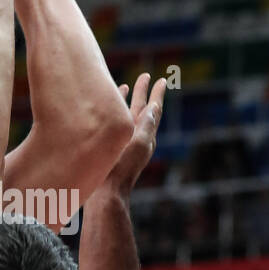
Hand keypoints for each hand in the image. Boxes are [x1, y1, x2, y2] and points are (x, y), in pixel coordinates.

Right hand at [103, 73, 166, 193]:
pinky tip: (106, 109)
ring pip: (126, 115)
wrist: (106, 193)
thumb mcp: (137, 144)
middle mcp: (135, 137)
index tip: (162, 79)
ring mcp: (123, 142)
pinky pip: (115, 123)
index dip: (157, 94)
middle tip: (145, 76)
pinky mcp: (111, 146)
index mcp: (144, 135)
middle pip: (141, 109)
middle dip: (143, 92)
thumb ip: (146, 126)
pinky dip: (114, 113)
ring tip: (125, 86)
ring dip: (127, 100)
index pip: (154, 110)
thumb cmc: (121, 169)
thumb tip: (154, 107)